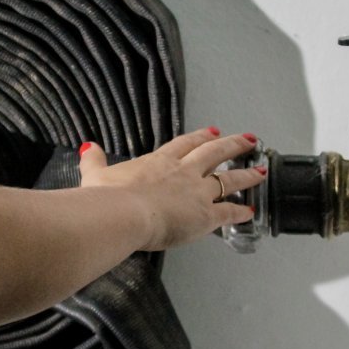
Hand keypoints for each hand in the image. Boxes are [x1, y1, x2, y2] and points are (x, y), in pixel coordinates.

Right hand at [78, 127, 265, 250]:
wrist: (122, 214)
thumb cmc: (107, 198)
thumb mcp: (96, 175)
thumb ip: (94, 162)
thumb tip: (88, 148)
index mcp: (159, 162)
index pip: (184, 145)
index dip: (200, 138)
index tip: (212, 132)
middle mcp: (182, 173)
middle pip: (214, 154)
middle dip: (233, 146)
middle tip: (249, 140)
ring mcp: (196, 193)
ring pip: (228, 179)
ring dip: (246, 175)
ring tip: (261, 171)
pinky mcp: (204, 215)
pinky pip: (227, 212)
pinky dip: (240, 211)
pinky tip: (250, 210)